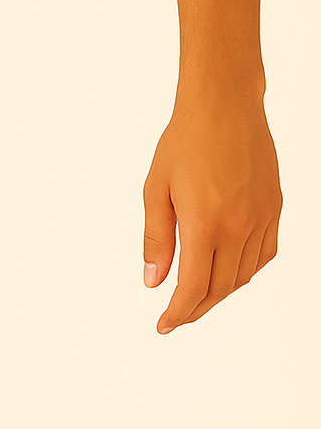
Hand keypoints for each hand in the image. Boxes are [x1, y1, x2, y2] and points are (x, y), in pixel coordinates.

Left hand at [141, 87, 281, 332]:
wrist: (224, 104)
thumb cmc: (184, 142)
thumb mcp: (155, 191)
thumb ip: (157, 241)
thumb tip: (154, 282)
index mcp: (205, 223)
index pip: (193, 288)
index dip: (178, 313)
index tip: (164, 324)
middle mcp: (239, 225)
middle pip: (220, 288)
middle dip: (196, 308)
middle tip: (177, 315)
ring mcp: (262, 216)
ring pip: (244, 275)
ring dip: (221, 292)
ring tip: (198, 294)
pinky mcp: (275, 206)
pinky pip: (265, 254)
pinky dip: (246, 270)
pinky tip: (228, 269)